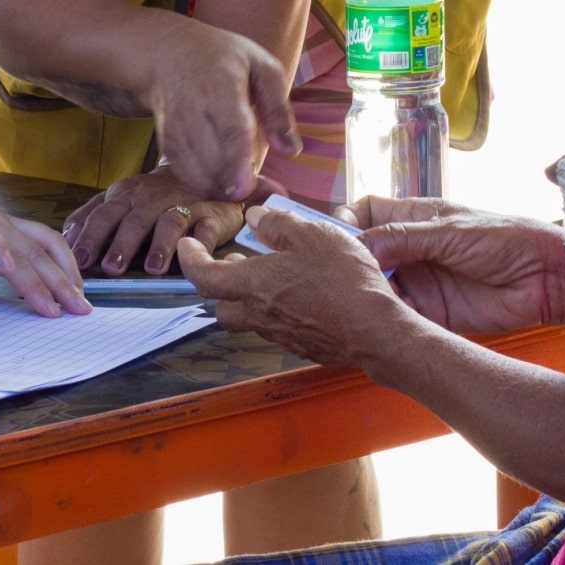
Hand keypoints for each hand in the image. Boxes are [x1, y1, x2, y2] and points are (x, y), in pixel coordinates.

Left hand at [62, 166, 268, 275]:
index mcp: (125, 196)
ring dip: (161, 245)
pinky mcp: (210, 216)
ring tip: (153, 268)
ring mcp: (183, 205)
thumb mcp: (120, 199)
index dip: (91, 236)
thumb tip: (65, 235)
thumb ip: (93, 215)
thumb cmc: (155, 197)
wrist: (203, 174)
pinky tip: (193, 255)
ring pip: (170, 222)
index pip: (103, 215)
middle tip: (111, 267)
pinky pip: (206, 229)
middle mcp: (152, 199)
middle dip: (122, 243)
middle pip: (134, 220)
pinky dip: (200, 242)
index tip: (78, 259)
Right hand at [141, 20, 297, 201]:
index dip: (237, 162)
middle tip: (266, 188)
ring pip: (197, 173)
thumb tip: (292, 151)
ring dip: (224, 190)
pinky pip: (186, 175)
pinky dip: (207, 186)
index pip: (230, 129)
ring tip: (248, 184)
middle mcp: (192, 108)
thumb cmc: (223, 59)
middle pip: (212, 160)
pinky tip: (226, 182)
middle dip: (239, 186)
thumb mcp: (262, 68)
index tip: (245, 189)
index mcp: (221, 85)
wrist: (168, 54)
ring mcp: (174, 127)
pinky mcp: (166, 143)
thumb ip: (279, 109)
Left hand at [177, 204, 406, 371]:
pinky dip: (279, 311)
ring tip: (275, 275)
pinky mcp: (303, 347)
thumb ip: (279, 225)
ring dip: (252, 297)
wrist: (376, 331)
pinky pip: (279, 329)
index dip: (190, 260)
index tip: (188, 246)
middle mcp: (260, 314)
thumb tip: (255, 217)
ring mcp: (281, 335)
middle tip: (235, 262)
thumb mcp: (313, 236)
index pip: (203, 276)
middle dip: (221, 285)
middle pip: (222, 305)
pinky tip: (303, 296)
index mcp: (254, 284)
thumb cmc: (344, 279)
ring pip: (251, 319)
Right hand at [343, 197, 564, 335]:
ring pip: (378, 289)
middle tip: (342, 280)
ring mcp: (419, 283)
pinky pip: (401, 318)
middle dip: (351, 267)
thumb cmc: (505, 238)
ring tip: (363, 303)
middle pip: (365, 256)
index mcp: (413, 219)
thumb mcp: (450, 231)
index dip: (346, 224)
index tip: (337, 242)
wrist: (547, 277)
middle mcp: (409, 250)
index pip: (365, 214)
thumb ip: (404, 238)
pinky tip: (386, 323)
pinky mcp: (432, 314)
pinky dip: (390, 320)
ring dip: (368, 296)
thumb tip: (358, 245)